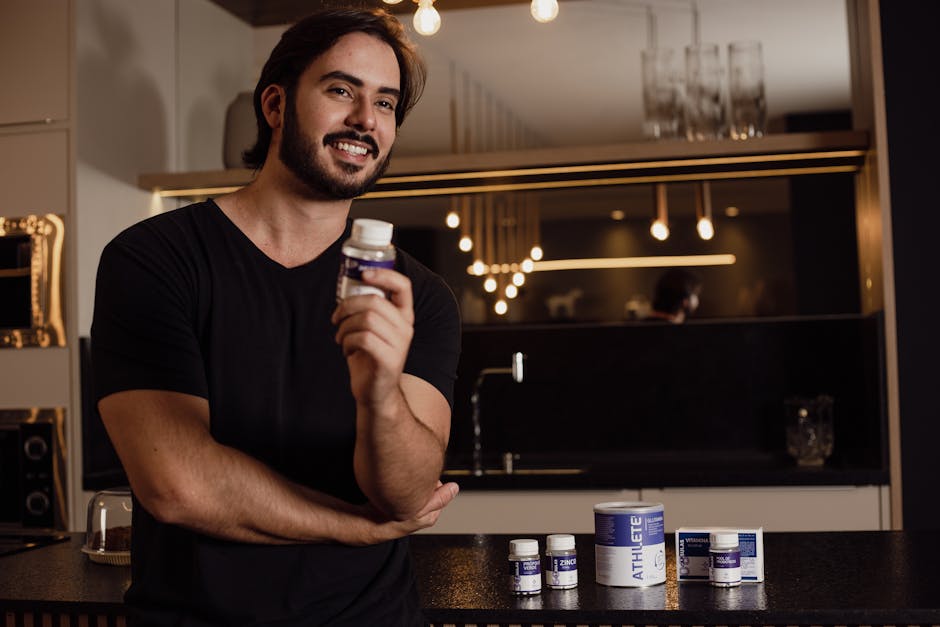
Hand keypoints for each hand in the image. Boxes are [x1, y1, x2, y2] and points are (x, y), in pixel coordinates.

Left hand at [331, 268, 413, 407]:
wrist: (376, 393)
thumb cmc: (369, 357)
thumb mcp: (372, 329)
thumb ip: (367, 309)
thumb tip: (346, 285)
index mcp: (403, 316)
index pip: (403, 286)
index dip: (384, 274)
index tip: (363, 274)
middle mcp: (405, 328)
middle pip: (375, 301)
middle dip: (347, 306)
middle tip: (336, 318)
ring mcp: (400, 344)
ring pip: (366, 319)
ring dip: (344, 327)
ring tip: (340, 337)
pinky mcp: (389, 359)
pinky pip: (363, 339)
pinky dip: (347, 342)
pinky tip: (346, 350)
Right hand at [353, 482, 458, 545]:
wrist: (365, 524)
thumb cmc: (389, 522)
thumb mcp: (417, 510)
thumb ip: (439, 499)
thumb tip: (455, 488)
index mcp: (431, 515)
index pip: (440, 490)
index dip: (433, 481)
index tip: (424, 475)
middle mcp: (423, 513)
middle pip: (429, 488)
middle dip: (423, 481)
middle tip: (412, 477)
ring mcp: (411, 508)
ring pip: (418, 488)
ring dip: (413, 482)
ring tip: (404, 481)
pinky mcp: (400, 504)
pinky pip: (407, 489)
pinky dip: (404, 485)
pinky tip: (397, 484)